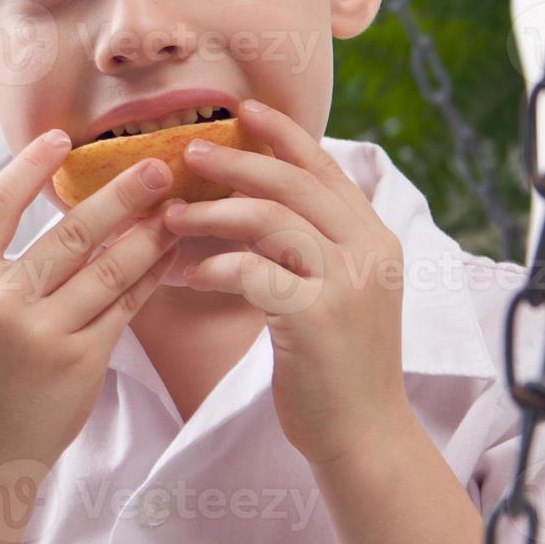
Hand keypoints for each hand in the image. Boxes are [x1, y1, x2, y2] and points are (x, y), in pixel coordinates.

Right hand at [0, 129, 183, 471]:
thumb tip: (55, 204)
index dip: (29, 167)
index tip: (60, 138)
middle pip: (69, 232)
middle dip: (120, 193)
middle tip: (156, 164)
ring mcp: (42, 335)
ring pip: (108, 267)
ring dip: (148, 232)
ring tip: (174, 206)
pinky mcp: (80, 363)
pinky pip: (125, 307)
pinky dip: (150, 275)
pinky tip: (169, 254)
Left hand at [164, 99, 412, 465]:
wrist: (362, 436)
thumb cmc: (332, 361)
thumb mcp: (334, 289)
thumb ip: (308, 242)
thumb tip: (248, 196)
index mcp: (375, 237)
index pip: (326, 168)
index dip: (284, 134)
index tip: (244, 108)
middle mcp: (369, 252)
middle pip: (294, 184)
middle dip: (236, 161)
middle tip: (187, 152)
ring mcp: (348, 284)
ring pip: (271, 220)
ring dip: (212, 213)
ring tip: (170, 217)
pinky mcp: (318, 317)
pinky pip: (253, 272)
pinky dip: (213, 267)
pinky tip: (184, 274)